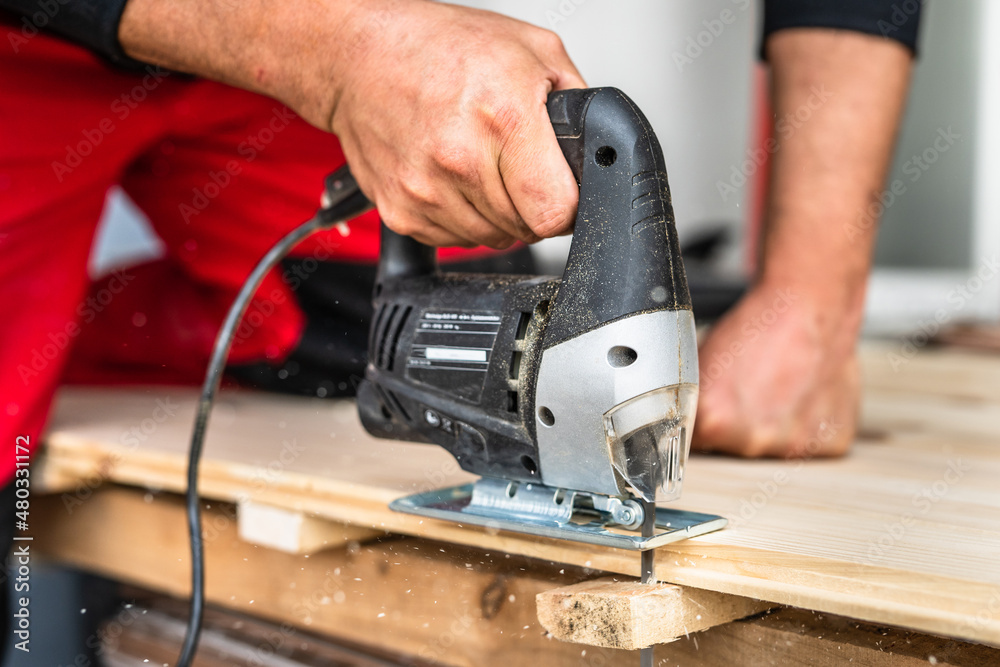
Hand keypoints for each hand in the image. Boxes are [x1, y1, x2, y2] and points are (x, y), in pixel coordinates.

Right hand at [325, 1, 585, 247]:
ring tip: (480, 164)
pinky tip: (452, 177)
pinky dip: (462, 217)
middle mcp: (461, 159)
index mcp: (504, 117)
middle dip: (531, 204)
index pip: (556, 211)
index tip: (562, 191)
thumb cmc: (440, 48)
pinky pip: (455, 239)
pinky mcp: (402, 213)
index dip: (568, 205)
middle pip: (526, 229)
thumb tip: (596, 150)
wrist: (360, 58)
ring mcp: (426, 192)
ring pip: (492, 239)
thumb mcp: (533, 50)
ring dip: (497, 213)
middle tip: (515, 165)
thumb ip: (576, 104)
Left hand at [693, 282, 860, 457]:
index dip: (693, 425)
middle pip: (729, 450)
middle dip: (731, 426)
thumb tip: (676, 421)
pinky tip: (800, 393)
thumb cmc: (756, 328)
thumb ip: (687, 402)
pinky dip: (804, 423)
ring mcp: (793, 445)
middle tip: (745, 389)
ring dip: (769, 425)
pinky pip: (806, 442)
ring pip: (769, 446)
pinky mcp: (830, 442)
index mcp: (714, 422)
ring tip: (775, 388)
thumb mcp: (699, 362)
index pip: (687, 443)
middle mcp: (753, 441)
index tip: (704, 410)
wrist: (810, 306)